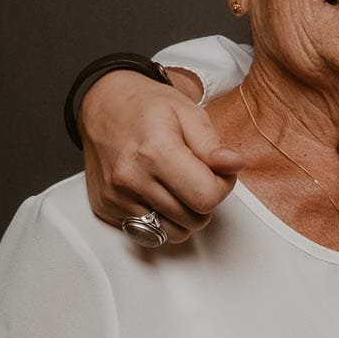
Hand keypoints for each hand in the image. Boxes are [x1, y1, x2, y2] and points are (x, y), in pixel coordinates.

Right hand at [81, 69, 243, 243]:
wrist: (104, 105)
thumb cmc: (148, 107)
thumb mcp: (190, 114)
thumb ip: (213, 145)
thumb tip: (234, 165)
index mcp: (155, 153)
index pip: (207, 198)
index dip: (222, 186)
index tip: (217, 170)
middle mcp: (130, 179)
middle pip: (193, 219)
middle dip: (204, 200)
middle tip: (197, 175)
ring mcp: (115, 197)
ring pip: (172, 232)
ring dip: (184, 213)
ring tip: (178, 184)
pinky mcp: (105, 208)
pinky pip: (147, 231)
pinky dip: (160, 217)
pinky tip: (158, 192)